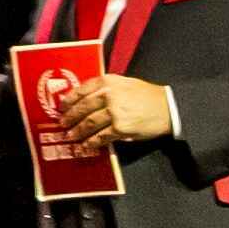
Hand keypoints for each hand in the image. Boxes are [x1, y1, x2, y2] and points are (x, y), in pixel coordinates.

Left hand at [44, 70, 174, 147]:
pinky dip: (91, 142)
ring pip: (89, 123)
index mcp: (108, 81)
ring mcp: (114, 112)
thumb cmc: (146, 95)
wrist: (167, 107)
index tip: (61, 108)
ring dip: (78, 132)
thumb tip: (85, 99)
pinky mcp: (121, 128)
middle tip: (62, 125)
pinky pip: (101, 136)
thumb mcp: (124, 83)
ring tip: (71, 137)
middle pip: (82, 107)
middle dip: (70, 118)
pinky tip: (86, 146)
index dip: (69, 100)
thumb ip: (105, 87)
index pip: (82, 89)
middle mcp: (109, 94)